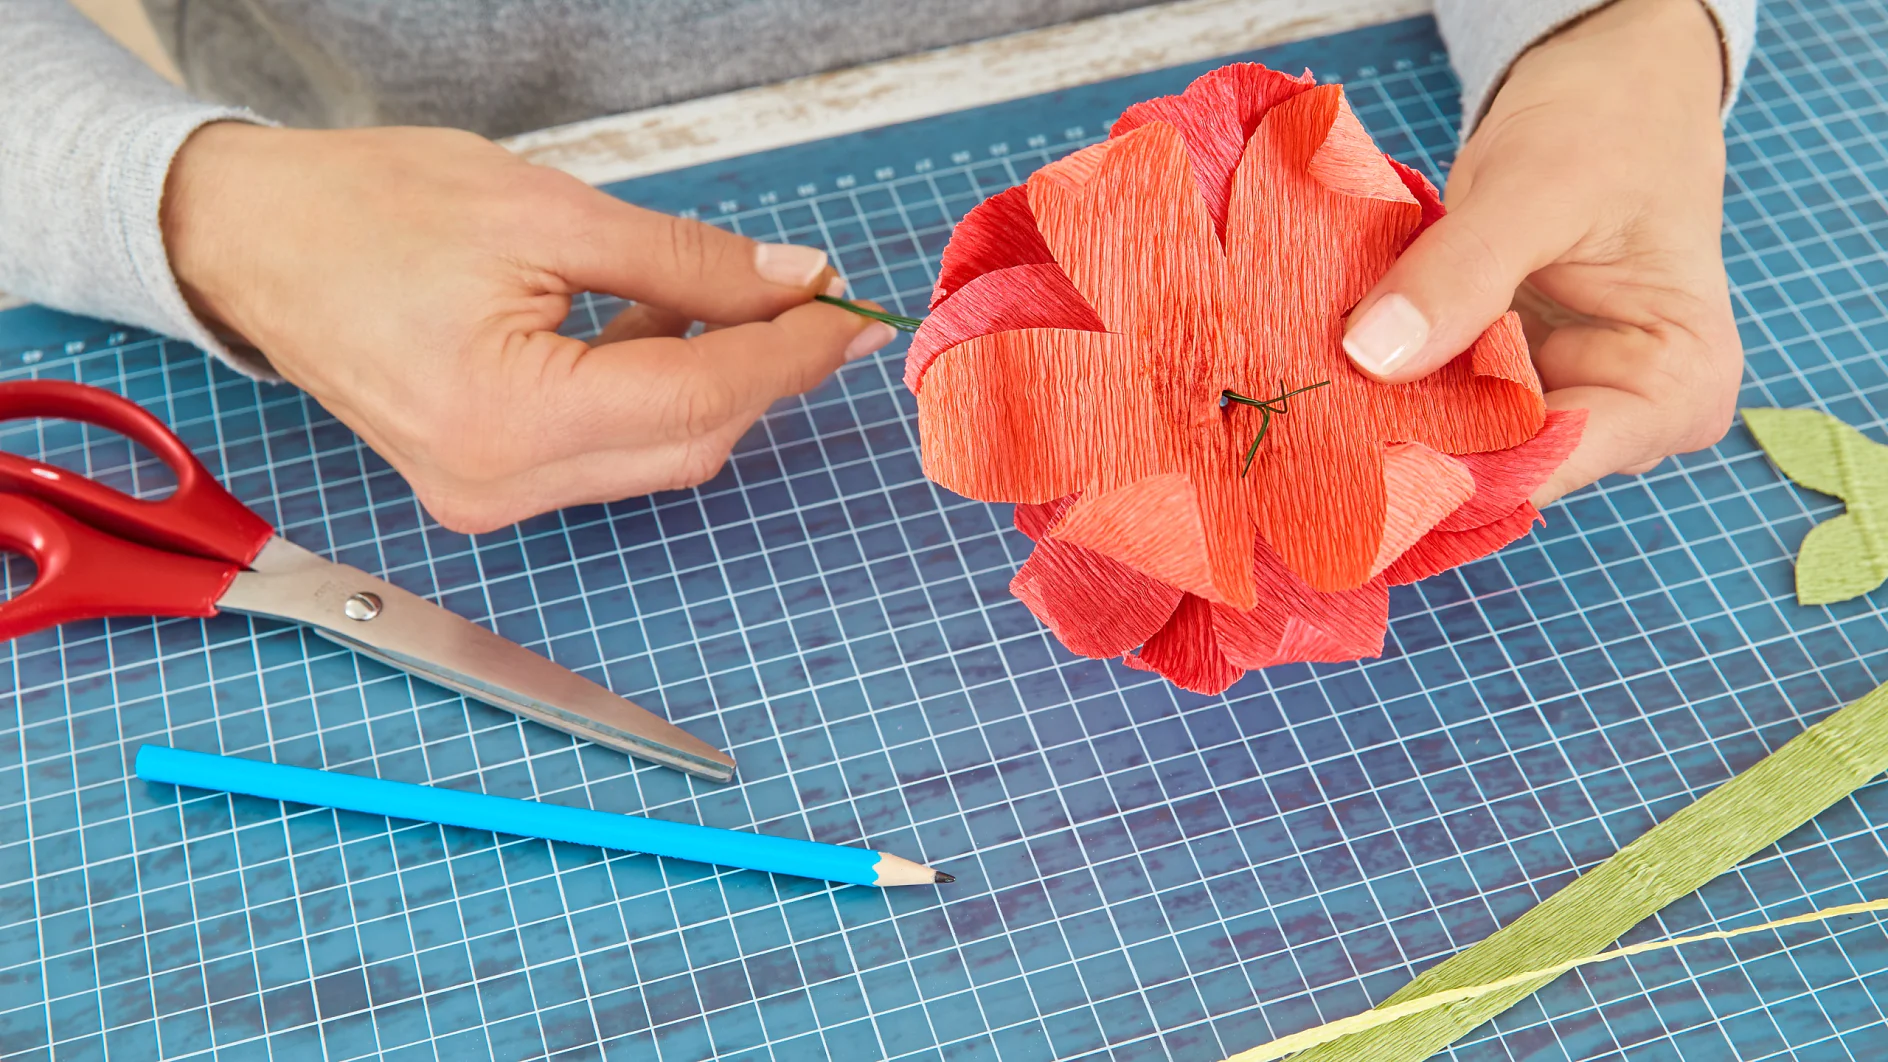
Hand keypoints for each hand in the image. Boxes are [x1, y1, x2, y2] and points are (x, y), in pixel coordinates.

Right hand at [161, 123, 892, 531]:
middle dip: (762, 371)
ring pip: (654, 453)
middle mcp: (497, 482)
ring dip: (708, 382)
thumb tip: (794, 282)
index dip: (791, 355)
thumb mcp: (547, 211)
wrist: (248, 238)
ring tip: (723, 296)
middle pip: (688, 441)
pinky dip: (650, 394)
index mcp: (506, 417)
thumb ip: (686, 260)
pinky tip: (655, 326)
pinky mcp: (483, 485)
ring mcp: (486, 497)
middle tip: (812, 299)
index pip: (699, 397)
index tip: (851, 315)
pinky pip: (604, 452)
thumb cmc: (367, 210)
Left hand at [1341, 0, 1740, 502]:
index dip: (1448, 460)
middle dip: (1405, 437)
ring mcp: (1561, 404)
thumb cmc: (1609, 126)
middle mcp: (1623, 422)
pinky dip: (1388, 380)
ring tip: (1311, 381)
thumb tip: (1374, 356)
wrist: (1609, 86)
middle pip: (1498, 463)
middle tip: (1308, 405)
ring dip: (1386, 411)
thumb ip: (1464, 271)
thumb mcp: (1538, 186)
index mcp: (1675, 395)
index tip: (1346, 437)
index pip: (1550, 463)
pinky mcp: (1506, 382)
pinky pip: (1436, 401)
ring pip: (1456, 439)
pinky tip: (1331, 360)